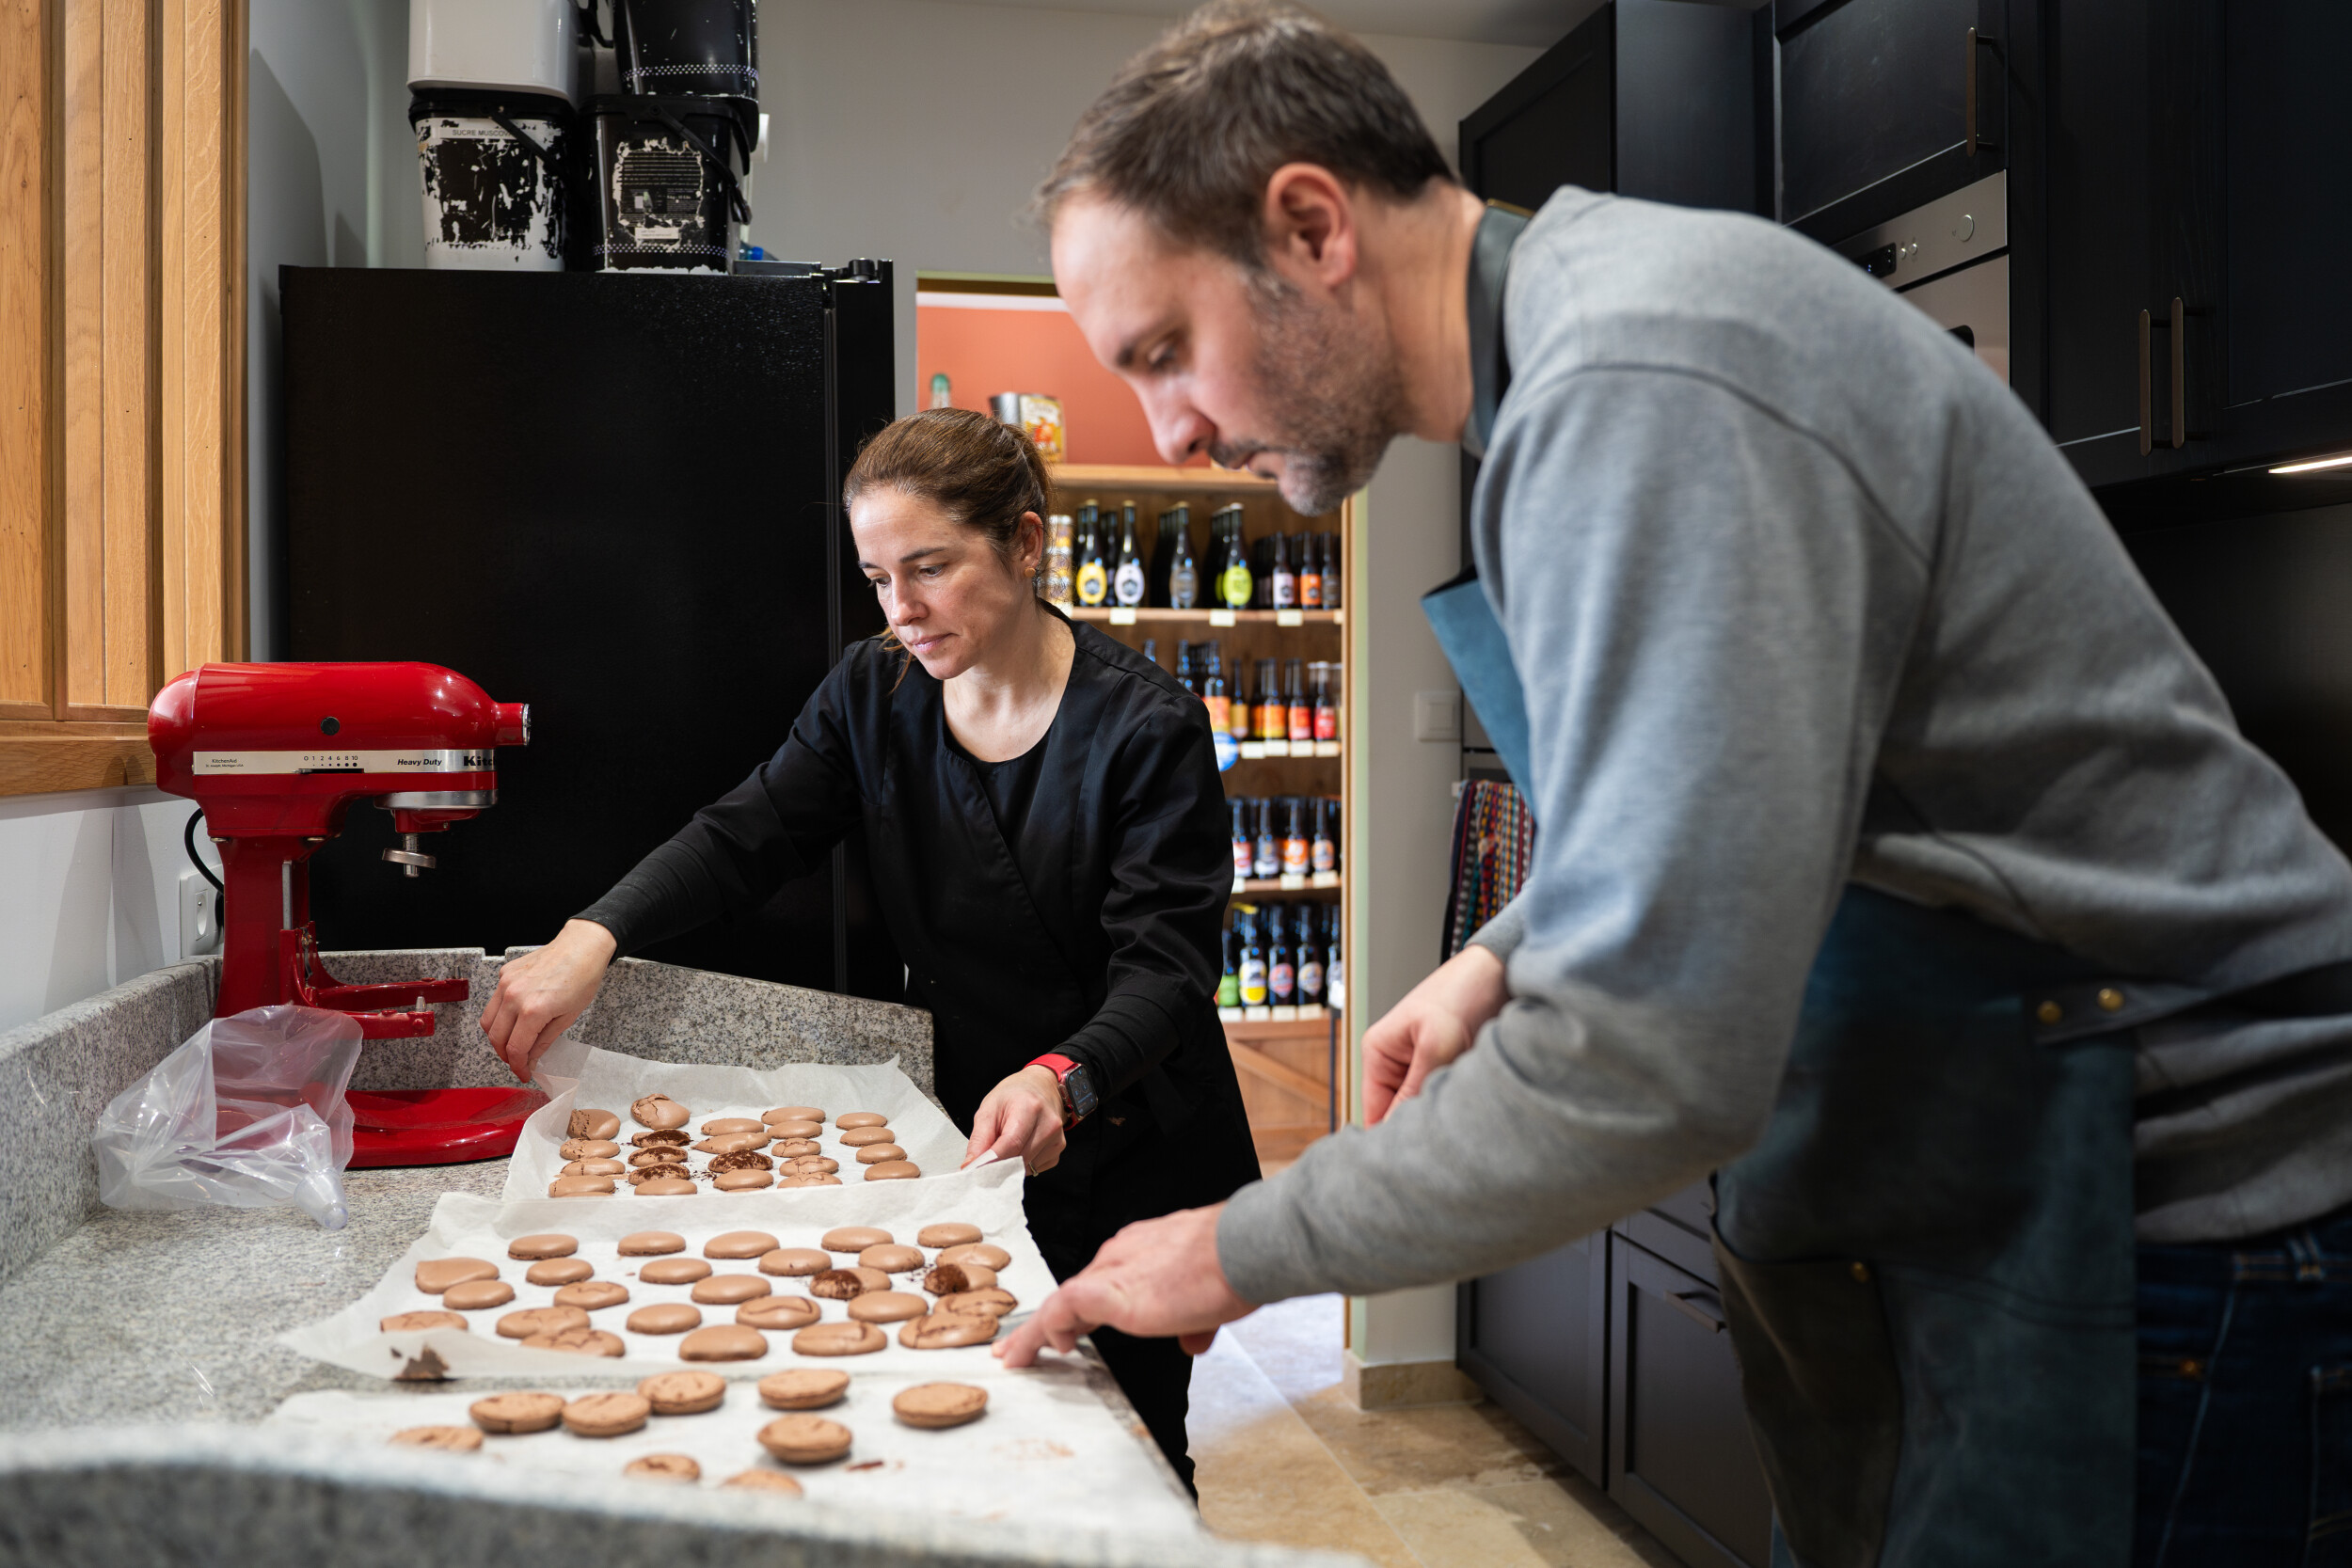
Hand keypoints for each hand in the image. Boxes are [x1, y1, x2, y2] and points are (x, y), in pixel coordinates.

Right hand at [480, 920, 616, 1081]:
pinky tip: (517, 1016)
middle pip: (496, 1038)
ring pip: (488, 1020)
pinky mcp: (505, 973)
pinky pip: (495, 1001)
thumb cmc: (583, 977)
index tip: (523, 1073)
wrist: (582, 946)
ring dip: (498, 1037)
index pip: (515, 1049)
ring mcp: (506, 983)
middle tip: (517, 1061)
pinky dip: (501, 1014)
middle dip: (505, 1055)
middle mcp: (514, 996)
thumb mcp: (568, 1017)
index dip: (518, 1067)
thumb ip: (545, 1041)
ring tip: (514, 1042)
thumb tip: (531, 1059)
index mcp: (533, 1010)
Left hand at [962, 1065, 1067, 1174]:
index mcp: (1030, 1107)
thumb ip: (979, 1138)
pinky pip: (1035, 1168)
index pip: (1011, 1144)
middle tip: (983, 1162)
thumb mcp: (989, 1108)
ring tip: (1005, 1144)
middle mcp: (1049, 1123)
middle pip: (1019, 1159)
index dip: (991, 1162)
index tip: (974, 1172)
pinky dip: (1022, 1163)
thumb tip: (971, 1166)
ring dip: (1010, 1164)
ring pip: (1026, 1167)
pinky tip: (1020, 1146)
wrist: (1040, 1086)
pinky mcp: (1059, 1149)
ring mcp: (1057, 1138)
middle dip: (997, 1165)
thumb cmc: (1013, 1096)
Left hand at [995, 1204, 1252, 1365]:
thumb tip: (1192, 1341)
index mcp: (1141, 1252)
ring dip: (1035, 1332)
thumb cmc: (1236, 1264)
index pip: (1100, 1282)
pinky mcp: (1111, 1291)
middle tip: (1021, 1347)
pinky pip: (1064, 1308)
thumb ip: (1193, 1319)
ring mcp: (1114, 1271)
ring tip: (1014, 1356)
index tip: (1064, 1330)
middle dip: (1046, 1322)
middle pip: (1073, 1292)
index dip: (1078, 1309)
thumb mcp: (1211, 1298)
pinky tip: (1051, 1348)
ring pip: (1060, 1301)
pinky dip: (1049, 1328)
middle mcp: (1121, 1255)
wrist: (1244, 1246)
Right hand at [1361, 943, 1508, 1124]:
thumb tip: (1396, 1132)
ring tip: (1460, 1112)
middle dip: (1419, 1125)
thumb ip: (1415, 1088)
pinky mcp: (1443, 1070)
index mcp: (1378, 1052)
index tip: (1414, 1157)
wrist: (1497, 973)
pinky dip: (1453, 1104)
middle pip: (1398, 1114)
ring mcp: (1419, 1067)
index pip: (1373, 1111)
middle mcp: (1394, 1063)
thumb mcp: (1437, 1044)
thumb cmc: (1461, 993)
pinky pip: (1441, 1100)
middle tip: (1443, 1136)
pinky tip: (1468, 1104)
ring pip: (1423, 1109)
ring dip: (1439, 1114)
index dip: (1391, 1137)